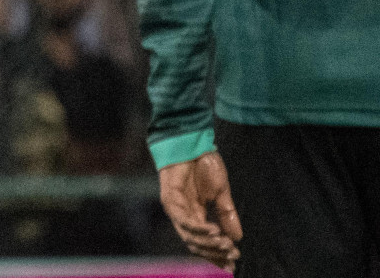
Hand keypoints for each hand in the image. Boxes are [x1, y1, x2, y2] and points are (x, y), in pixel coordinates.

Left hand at [158, 152, 241, 270]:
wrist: (191, 143)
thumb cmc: (204, 165)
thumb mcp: (221, 193)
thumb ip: (227, 214)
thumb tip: (238, 238)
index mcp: (195, 215)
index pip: (204, 242)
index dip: (218, 255)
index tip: (234, 264)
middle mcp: (183, 215)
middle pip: (196, 244)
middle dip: (215, 254)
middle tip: (232, 258)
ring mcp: (175, 208)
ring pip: (189, 236)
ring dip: (208, 244)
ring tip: (226, 245)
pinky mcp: (169, 199)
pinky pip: (184, 220)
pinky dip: (199, 228)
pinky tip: (214, 231)